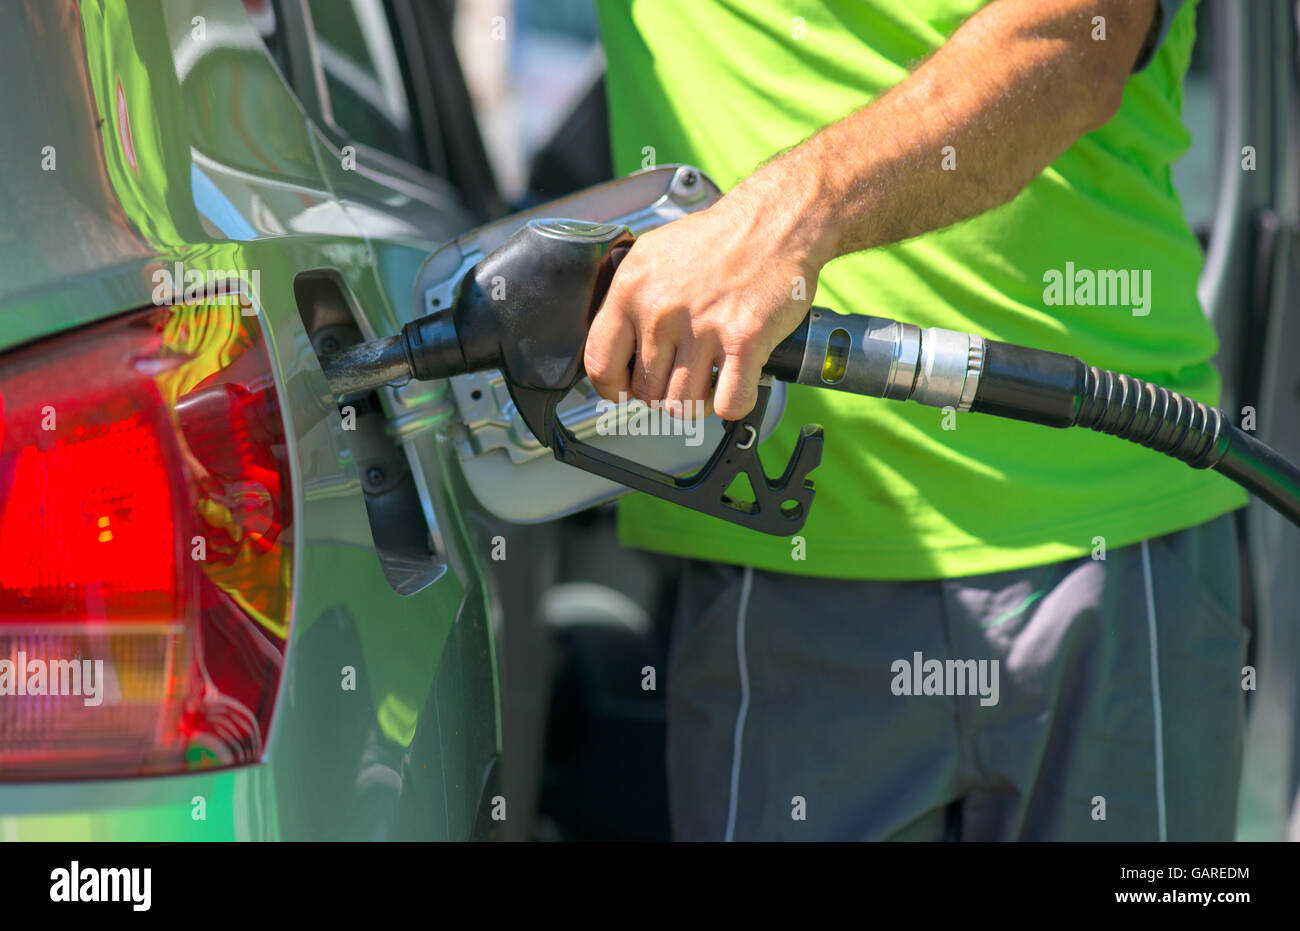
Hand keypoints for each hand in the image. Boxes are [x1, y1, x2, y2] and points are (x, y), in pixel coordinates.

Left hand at [583, 176, 826, 420]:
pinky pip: (729, 404)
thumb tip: (616, 343)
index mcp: (632, 290)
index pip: (599, 365)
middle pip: (646, 392)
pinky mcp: (744, 341)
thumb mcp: (652, 255)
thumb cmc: (718, 240)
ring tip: (708, 382)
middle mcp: (662, 311)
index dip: (612, 389)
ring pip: (684, 406)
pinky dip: (732, 405)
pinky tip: (734, 386)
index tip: (625, 391)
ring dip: (697, 403)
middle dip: (662, 396)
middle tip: (679, 379)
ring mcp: (703, 328)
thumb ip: (630, 299)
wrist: (774, 223)